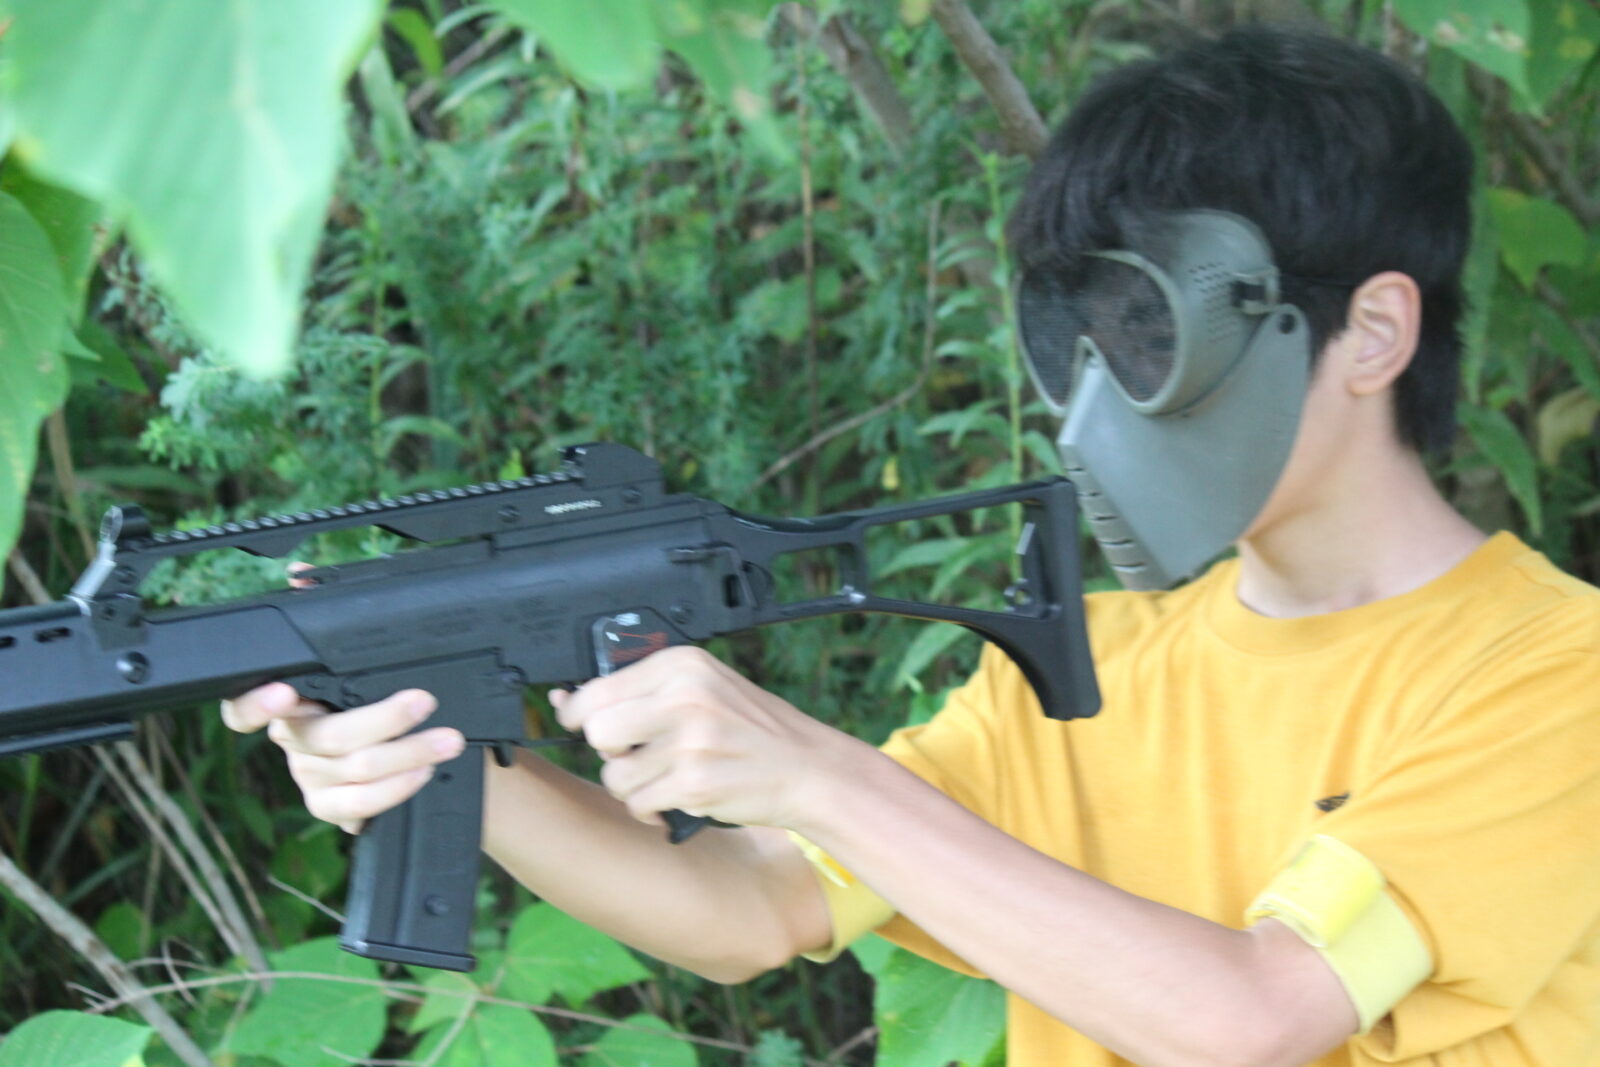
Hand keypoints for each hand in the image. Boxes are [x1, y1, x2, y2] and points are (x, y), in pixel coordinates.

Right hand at [218, 563, 465, 833]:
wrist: (404, 745)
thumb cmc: (372, 691)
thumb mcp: (356, 653)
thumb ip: (328, 614)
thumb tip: (302, 576)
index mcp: (289, 703)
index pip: (242, 707)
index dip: (254, 704)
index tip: (283, 692)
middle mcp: (295, 742)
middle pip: (327, 737)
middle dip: (383, 719)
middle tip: (424, 702)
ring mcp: (312, 778)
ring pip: (353, 772)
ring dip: (407, 754)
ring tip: (447, 740)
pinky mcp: (333, 808)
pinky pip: (360, 807)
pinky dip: (396, 789)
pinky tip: (422, 772)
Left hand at [553, 645, 856, 832]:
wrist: (808, 769)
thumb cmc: (753, 730)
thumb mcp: (706, 687)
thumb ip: (643, 691)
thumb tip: (565, 701)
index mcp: (683, 664)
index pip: (597, 688)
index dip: (580, 713)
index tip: (586, 723)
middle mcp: (685, 696)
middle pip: (597, 731)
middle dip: (610, 751)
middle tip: (639, 753)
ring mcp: (691, 741)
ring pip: (615, 775)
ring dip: (634, 786)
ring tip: (668, 777)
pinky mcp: (695, 784)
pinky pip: (640, 803)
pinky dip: (653, 809)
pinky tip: (681, 796)